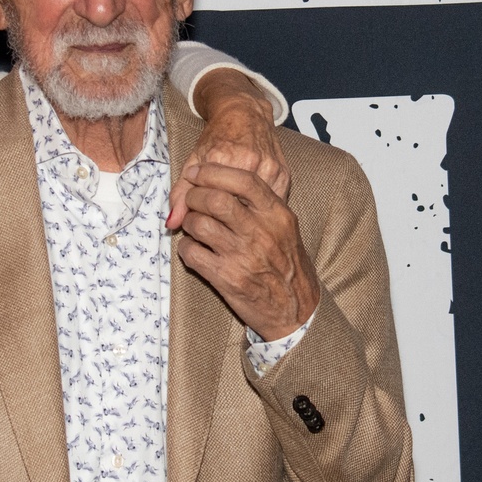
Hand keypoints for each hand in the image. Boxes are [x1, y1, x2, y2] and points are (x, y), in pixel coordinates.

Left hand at [168, 68, 287, 228]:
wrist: (245, 113)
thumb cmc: (217, 137)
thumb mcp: (193, 160)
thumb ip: (181, 192)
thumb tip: (172, 223)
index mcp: (223, 159)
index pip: (210, 203)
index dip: (204, 214)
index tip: (200, 214)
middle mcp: (249, 163)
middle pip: (235, 208)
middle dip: (224, 217)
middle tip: (217, 216)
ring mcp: (270, 169)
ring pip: (255, 208)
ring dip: (244, 215)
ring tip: (233, 212)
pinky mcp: (284, 175)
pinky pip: (271, 203)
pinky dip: (260, 209)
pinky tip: (251, 208)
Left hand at [175, 163, 318, 340]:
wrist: (295, 309)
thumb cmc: (286, 265)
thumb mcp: (284, 229)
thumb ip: (260, 205)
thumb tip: (222, 182)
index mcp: (277, 215)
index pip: (243, 180)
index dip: (213, 172)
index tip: (196, 171)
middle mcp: (260, 233)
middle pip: (215, 199)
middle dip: (194, 196)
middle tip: (190, 201)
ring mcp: (242, 256)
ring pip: (198, 224)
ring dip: (188, 223)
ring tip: (194, 228)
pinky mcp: (226, 278)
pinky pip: (191, 253)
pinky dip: (185, 248)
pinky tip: (194, 250)